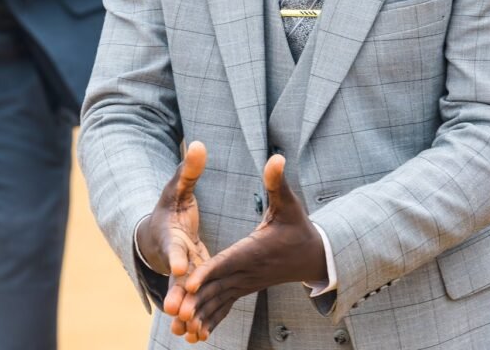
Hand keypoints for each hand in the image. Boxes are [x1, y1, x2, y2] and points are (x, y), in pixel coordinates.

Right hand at [135, 142, 211, 328]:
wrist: (157, 231)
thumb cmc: (170, 206)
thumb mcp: (178, 187)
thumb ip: (189, 169)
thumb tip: (200, 144)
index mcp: (172, 234)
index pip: (174, 244)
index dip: (176, 254)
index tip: (180, 264)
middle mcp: (174, 256)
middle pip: (174, 277)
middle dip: (175, 293)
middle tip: (175, 310)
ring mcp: (180, 272)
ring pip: (182, 295)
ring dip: (183, 313)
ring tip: (187, 333)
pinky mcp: (189, 280)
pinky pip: (192, 301)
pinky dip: (194, 317)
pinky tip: (201, 337)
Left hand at [175, 154, 326, 341]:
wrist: (314, 256)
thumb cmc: (299, 227)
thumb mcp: (289, 202)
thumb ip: (277, 182)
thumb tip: (277, 157)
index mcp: (255, 250)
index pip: (227, 262)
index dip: (208, 271)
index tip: (190, 282)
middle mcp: (248, 270)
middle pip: (218, 286)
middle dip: (196, 299)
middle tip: (175, 310)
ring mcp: (246, 283)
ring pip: (219, 301)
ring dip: (199, 314)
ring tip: (178, 326)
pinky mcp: (245, 289)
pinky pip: (225, 307)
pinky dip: (210, 320)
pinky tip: (194, 333)